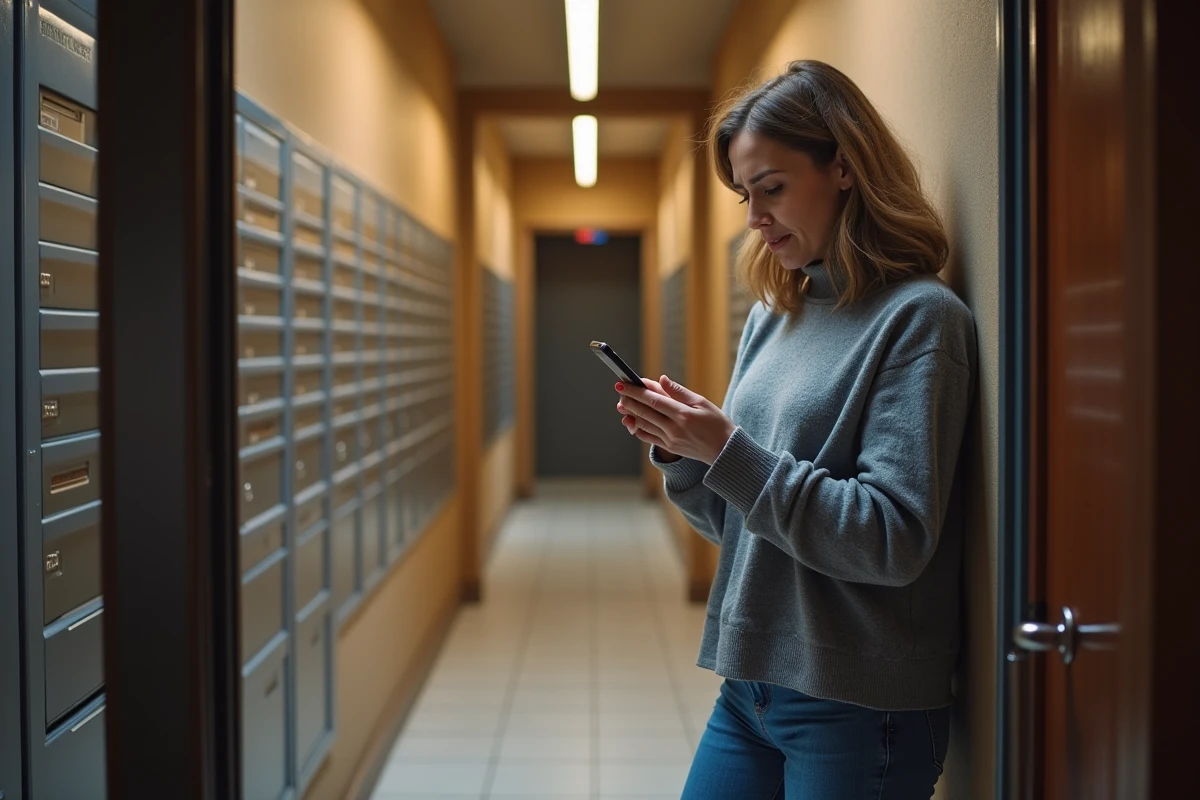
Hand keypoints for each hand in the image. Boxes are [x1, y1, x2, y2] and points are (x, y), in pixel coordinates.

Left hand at [615, 375, 736, 464]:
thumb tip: (662, 380)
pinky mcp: (670, 448)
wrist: (725, 450)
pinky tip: (632, 422)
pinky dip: (639, 429)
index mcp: (683, 414)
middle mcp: (674, 428)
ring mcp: (670, 440)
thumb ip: (679, 392)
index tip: (623, 384)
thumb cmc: (717, 423)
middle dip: (629, 400)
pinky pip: (649, 438)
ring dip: (631, 414)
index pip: (653, 400)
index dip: (636, 391)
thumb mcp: (702, 402)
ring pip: (644, 425)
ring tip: (621, 405)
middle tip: (618, 391)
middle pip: (645, 412)